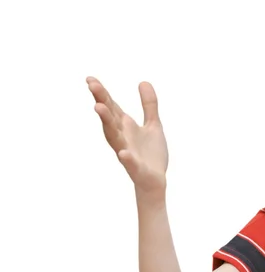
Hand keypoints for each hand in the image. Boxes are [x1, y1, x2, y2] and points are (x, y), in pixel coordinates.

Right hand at [87, 77, 168, 196]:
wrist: (155, 180)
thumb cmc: (151, 153)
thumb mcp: (153, 125)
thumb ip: (149, 105)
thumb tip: (143, 81)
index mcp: (126, 127)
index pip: (112, 107)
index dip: (102, 93)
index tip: (90, 79)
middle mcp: (123, 137)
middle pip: (109, 118)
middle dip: (101, 101)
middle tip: (92, 85)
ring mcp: (127, 152)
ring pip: (114, 137)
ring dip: (106, 123)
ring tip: (99, 107)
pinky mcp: (136, 168)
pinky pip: (130, 163)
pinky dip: (126, 158)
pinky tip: (123, 153)